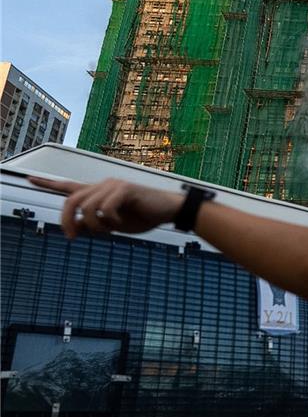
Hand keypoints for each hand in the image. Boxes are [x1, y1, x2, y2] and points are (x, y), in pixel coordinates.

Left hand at [28, 177, 183, 238]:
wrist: (169, 211)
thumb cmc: (142, 217)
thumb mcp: (113, 226)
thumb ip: (92, 225)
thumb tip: (73, 228)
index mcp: (99, 193)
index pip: (68, 186)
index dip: (47, 184)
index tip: (29, 179)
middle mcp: (102, 185)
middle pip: (72, 201)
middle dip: (67, 221)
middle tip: (70, 237)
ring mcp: (113, 185)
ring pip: (88, 208)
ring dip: (96, 226)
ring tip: (111, 231)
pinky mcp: (124, 189)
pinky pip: (106, 209)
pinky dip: (111, 222)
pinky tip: (121, 224)